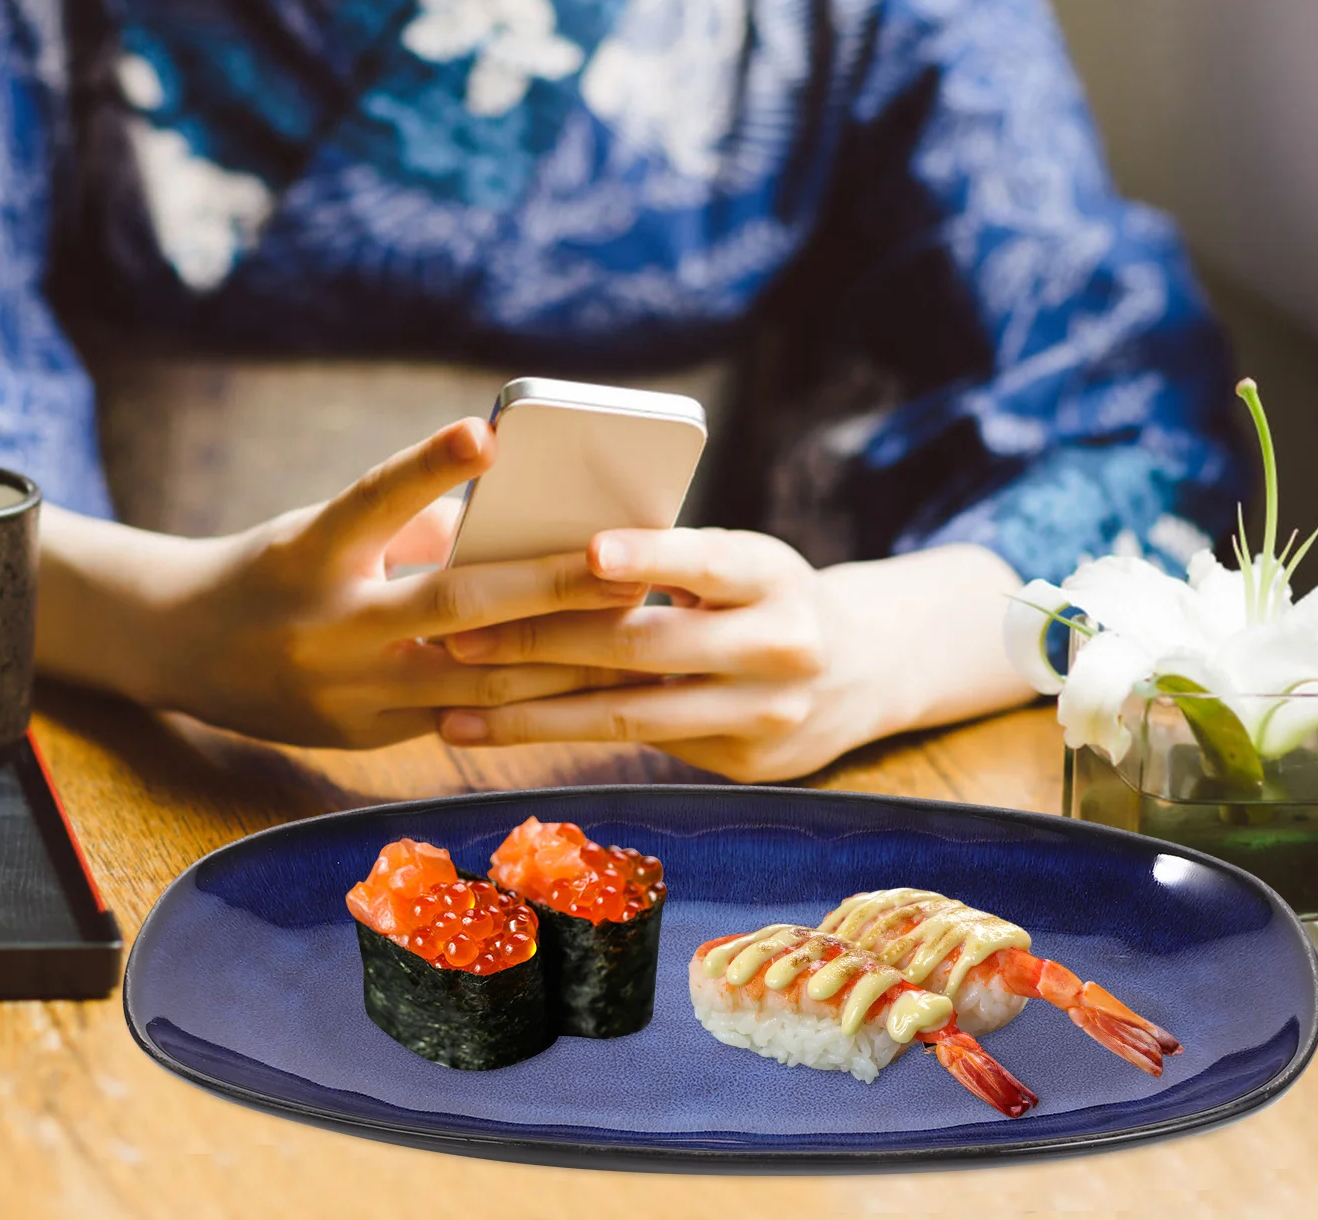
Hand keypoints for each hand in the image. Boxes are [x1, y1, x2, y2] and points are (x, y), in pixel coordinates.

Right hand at [37, 419, 645, 748]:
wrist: (184, 648)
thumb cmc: (281, 566)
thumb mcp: (326, 528)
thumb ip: (419, 526)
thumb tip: (529, 528)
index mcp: (308, 555)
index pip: (372, 502)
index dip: (427, 467)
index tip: (488, 432)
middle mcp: (325, 629)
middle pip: (453, 608)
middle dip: (550, 587)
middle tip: (626, 564)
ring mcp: (345, 695)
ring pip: (477, 681)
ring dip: (563, 658)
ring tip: (636, 628)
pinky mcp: (364, 738)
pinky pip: (465, 719)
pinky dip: (529, 699)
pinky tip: (593, 685)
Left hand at [433, 532, 1030, 781]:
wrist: (864, 668)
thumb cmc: (767, 592)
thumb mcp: (742, 561)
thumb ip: (670, 562)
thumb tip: (544, 555)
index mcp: (776, 574)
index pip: (707, 562)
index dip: (649, 557)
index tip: (587, 552)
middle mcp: (782, 647)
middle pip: (647, 648)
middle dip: (544, 644)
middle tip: (459, 640)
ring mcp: (766, 716)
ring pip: (631, 716)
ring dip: (534, 713)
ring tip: (454, 711)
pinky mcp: (742, 765)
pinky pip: (637, 747)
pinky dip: (565, 735)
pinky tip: (502, 731)